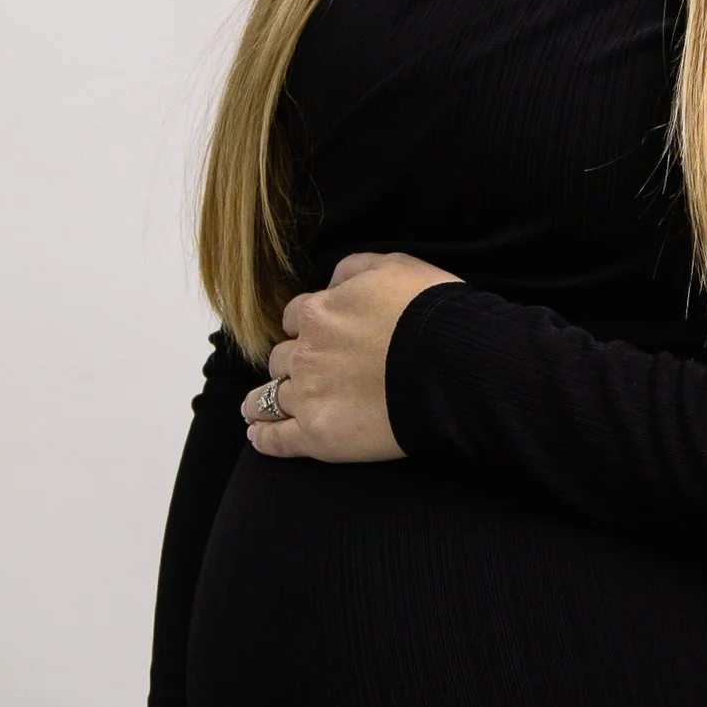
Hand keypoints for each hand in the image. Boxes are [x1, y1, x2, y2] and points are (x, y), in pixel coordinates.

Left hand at [240, 250, 461, 464]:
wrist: (452, 363)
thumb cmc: (429, 311)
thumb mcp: (392, 266)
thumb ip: (352, 269)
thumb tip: (332, 280)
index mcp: (319, 313)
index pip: (295, 318)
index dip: (306, 327)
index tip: (317, 336)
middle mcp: (306, 354)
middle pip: (281, 359)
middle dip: (290, 363)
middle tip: (303, 374)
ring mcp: (309, 397)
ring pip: (268, 397)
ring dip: (261, 400)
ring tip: (254, 409)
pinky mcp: (319, 437)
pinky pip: (277, 440)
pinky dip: (263, 438)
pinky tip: (257, 436)